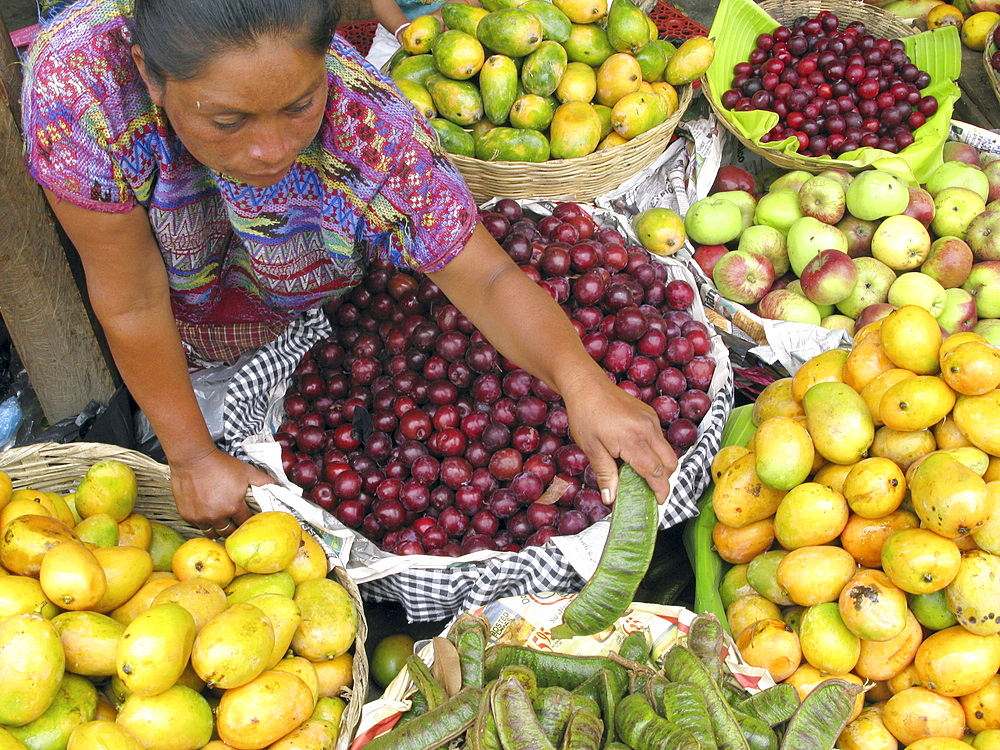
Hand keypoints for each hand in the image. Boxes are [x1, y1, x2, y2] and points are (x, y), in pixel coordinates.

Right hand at [169, 448, 273, 537]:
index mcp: (233, 507)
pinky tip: (206, 513)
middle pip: (228, 531)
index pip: (245, 522)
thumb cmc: (219, 464)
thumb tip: (275, 487)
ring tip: (220, 522)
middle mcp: (216, 516)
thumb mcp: (246, 471)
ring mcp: (200, 517)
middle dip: (233, 529)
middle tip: (234, 523)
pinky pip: (197, 525)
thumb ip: (262, 481)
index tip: (248, 519)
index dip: (248, 521)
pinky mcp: (187, 515)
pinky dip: (203, 521)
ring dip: (217, 528)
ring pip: (211, 532)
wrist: (193, 458)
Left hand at [561, 371, 677, 504]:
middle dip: (664, 480)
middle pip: (670, 463)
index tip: (658, 502)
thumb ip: (605, 474)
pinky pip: (660, 438)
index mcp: (633, 439)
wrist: (587, 385)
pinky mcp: (650, 414)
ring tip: (640, 473)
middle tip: (648, 490)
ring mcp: (651, 420)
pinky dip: (655, 451)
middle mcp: (648, 429)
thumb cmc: (585, 415)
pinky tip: (637, 455)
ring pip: (667, 451)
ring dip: (660, 465)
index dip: (660, 490)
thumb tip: (611, 498)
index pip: (656, 472)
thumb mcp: (591, 448)